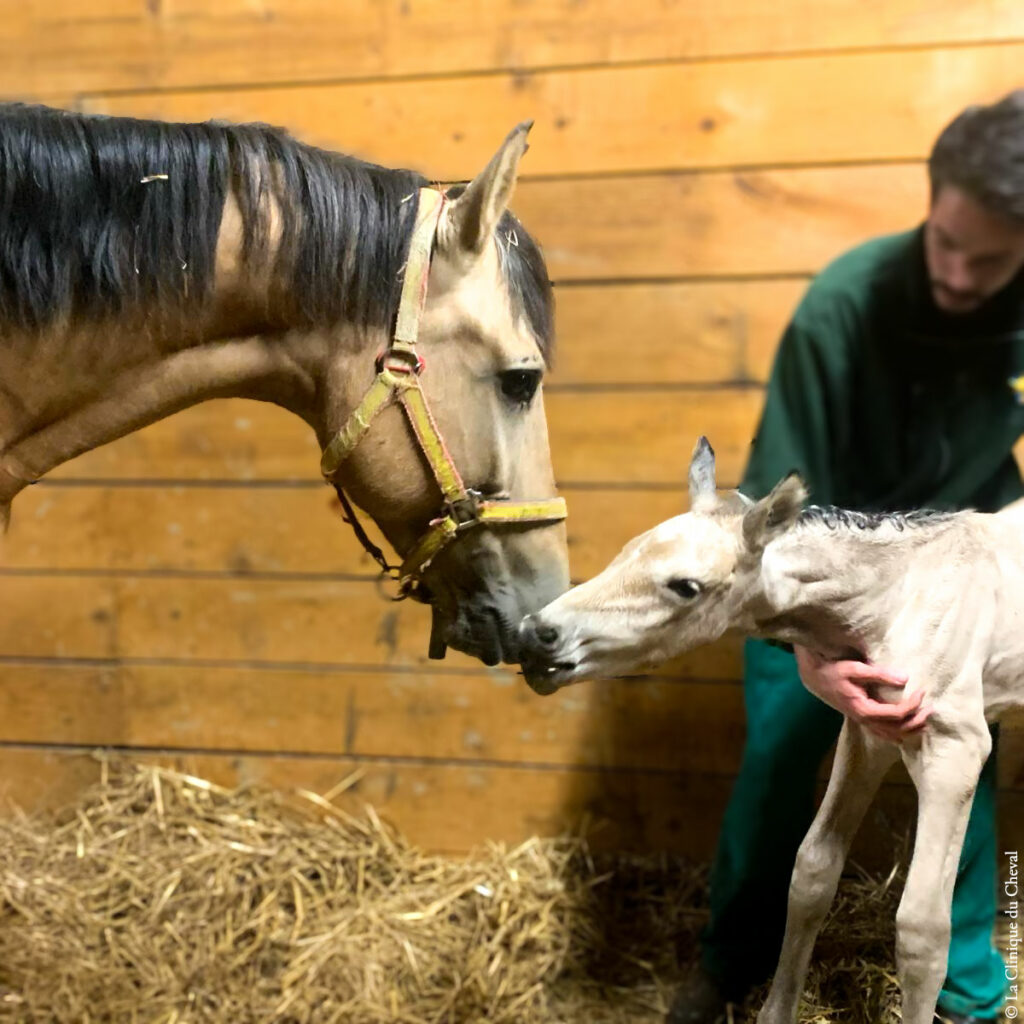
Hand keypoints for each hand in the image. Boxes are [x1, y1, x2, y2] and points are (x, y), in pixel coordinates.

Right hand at [793, 644, 931, 742]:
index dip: (912, 705)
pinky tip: (906, 731)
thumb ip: (879, 674)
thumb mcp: (854, 669)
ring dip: (910, 730)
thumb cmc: (833, 671)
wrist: (814, 677)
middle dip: (917, 721)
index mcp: (863, 709)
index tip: (922, 691)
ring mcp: (862, 721)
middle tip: (931, 709)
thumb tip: (905, 678)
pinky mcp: (861, 718)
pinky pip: (883, 733)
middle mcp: (864, 719)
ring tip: (926, 723)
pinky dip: (897, 734)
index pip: (895, 713)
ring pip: (890, 735)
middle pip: (897, 729)